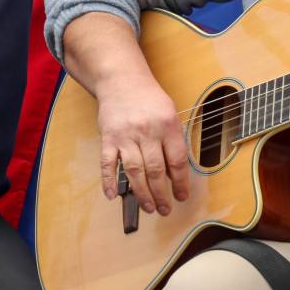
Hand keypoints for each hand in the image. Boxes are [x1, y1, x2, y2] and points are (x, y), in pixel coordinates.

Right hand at [96, 74, 189, 215]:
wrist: (122, 80)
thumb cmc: (149, 99)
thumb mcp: (170, 114)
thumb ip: (173, 141)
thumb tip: (175, 174)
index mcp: (167, 125)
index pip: (176, 161)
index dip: (180, 183)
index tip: (181, 196)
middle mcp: (147, 131)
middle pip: (155, 170)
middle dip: (161, 194)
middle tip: (165, 209)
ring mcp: (125, 135)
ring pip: (134, 171)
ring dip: (142, 193)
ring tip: (149, 207)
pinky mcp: (108, 138)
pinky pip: (107, 163)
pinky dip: (109, 181)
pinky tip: (113, 195)